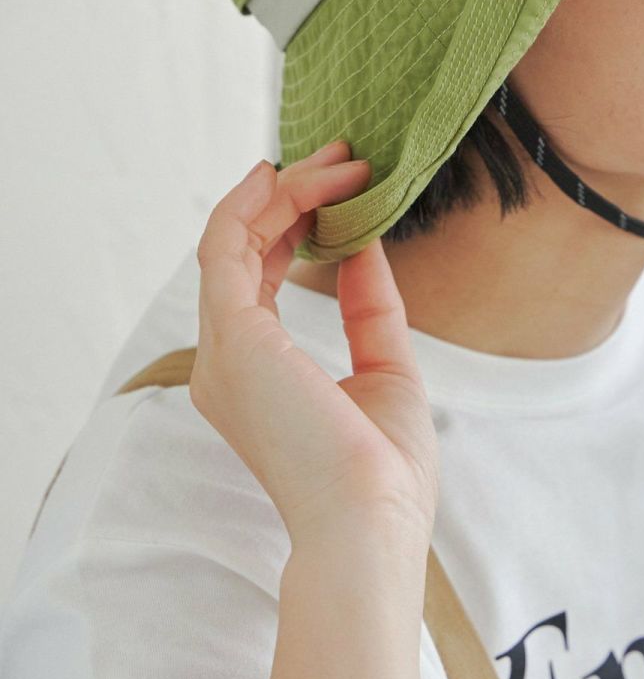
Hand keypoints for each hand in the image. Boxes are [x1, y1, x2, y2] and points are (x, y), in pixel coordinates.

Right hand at [190, 140, 438, 544]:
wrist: (373, 520)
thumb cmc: (382, 470)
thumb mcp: (385, 368)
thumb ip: (370, 307)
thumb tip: (365, 243)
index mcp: (256, 374)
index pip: (261, 276)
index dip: (295, 222)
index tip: (341, 185)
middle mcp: (227, 361)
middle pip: (244, 250)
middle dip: (290, 195)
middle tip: (342, 157)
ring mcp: (223, 349)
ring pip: (234, 238)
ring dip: (285, 191)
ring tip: (337, 160)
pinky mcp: (233, 335)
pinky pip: (228, 246)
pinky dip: (255, 204)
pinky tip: (289, 176)